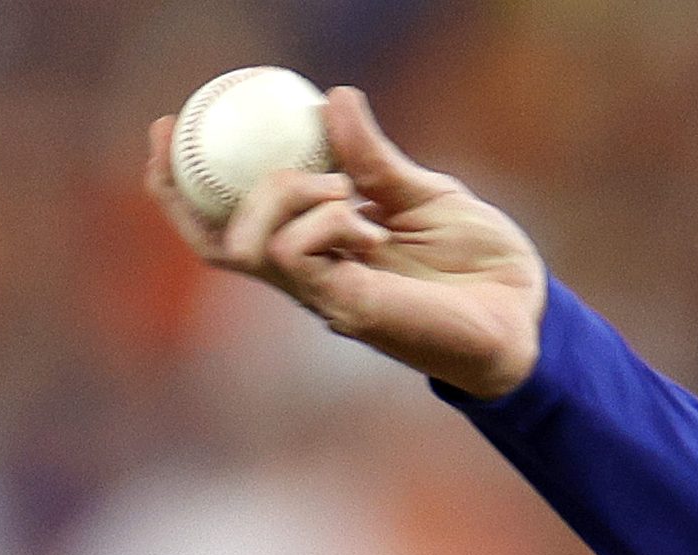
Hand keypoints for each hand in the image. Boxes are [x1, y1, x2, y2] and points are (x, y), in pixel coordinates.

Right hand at [147, 83, 546, 402]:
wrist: (527, 313)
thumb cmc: (480, 264)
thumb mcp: (422, 193)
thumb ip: (373, 157)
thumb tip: (334, 98)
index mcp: (317, 249)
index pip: (228, 224)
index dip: (179, 182)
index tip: (169, 125)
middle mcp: (311, 278)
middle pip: (217, 244)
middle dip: (191, 190)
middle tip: (195, 133)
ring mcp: (325, 298)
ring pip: (252, 245)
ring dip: (284, 196)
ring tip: (343, 188)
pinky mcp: (348, 310)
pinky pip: (299, 255)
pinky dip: (325, 221)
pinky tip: (370, 221)